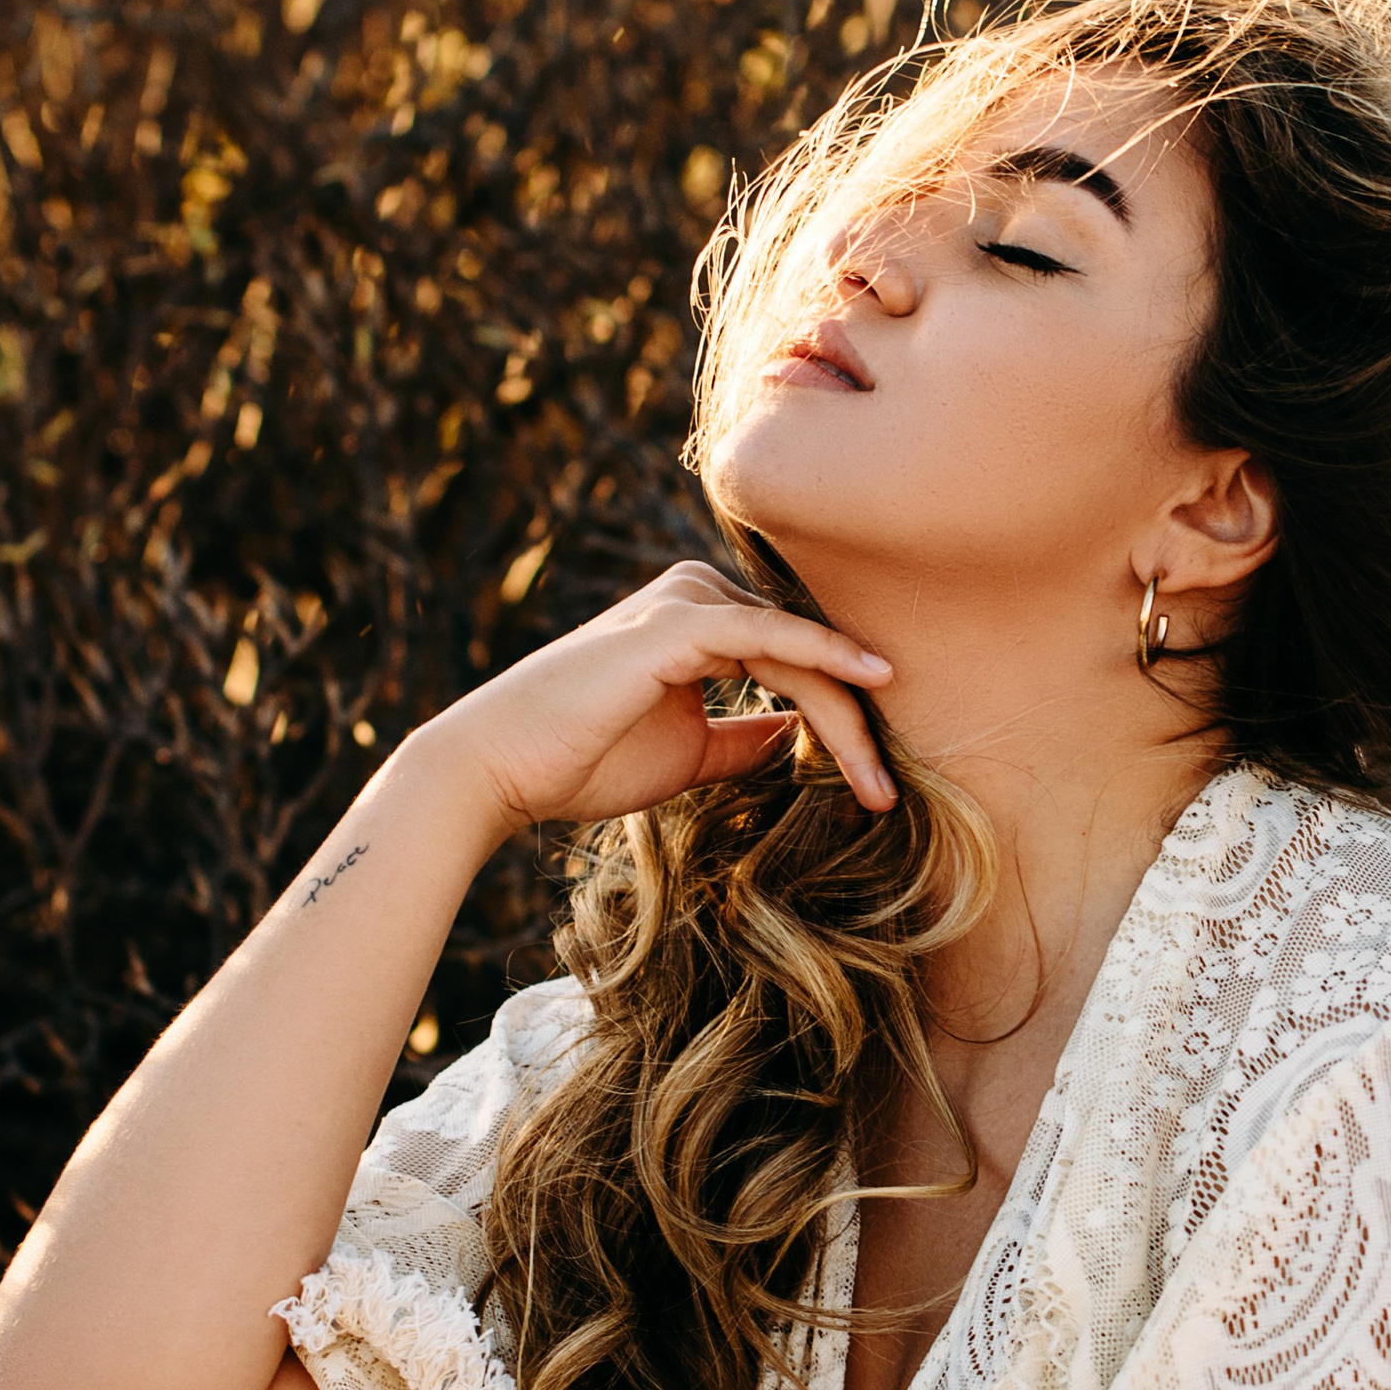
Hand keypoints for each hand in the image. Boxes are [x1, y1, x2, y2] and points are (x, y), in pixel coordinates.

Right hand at [409, 558, 895, 841]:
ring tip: (881, 778)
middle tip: (889, 791)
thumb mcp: (691, 755)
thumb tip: (802, 739)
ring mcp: (684, 603)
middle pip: (804, 656)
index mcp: (701, 623)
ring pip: (796, 651)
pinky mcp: (674, 624)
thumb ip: (747, 740)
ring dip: (847, 714)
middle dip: (854, 726)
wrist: (501, 770)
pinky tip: (869, 679)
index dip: (843, 724)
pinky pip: (767, 635)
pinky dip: (822, 655)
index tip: (879, 786)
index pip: (794, 666)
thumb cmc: (584, 761)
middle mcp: (697, 597)